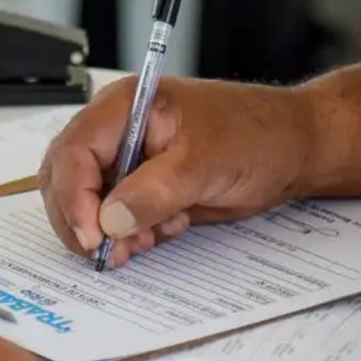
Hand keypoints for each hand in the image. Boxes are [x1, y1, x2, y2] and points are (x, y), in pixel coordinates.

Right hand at [39, 76, 325, 266]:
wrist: (293, 150)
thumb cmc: (256, 135)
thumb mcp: (205, 162)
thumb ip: (155, 191)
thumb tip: (110, 220)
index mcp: (125, 107)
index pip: (74, 151)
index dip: (74, 197)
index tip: (93, 235)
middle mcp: (118, 130)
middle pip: (67, 178)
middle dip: (83, 219)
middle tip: (107, 253)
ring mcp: (129, 159)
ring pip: (88, 202)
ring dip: (108, 231)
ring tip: (143, 242)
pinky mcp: (144, 186)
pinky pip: (117, 216)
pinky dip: (131, 234)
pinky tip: (164, 230)